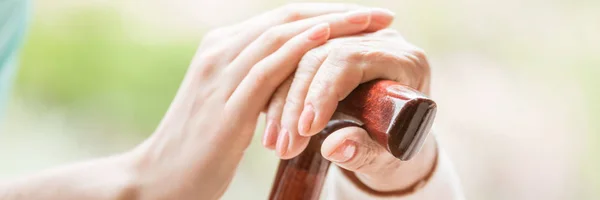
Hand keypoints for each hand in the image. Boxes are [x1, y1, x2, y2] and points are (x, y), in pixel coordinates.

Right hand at [127, 4, 394, 198]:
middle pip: (286, 18)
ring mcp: (221, 72)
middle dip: (337, 12)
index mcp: (221, 48)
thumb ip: (255, 86)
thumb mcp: (228, 104)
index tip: (363, 17)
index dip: (324, 13)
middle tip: (378, 13)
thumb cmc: (200, 146)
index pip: (280, 20)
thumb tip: (291, 81)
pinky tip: (327, 41)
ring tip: (368, 21)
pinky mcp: (227, 101)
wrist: (160, 177)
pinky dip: (299, 49)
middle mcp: (220, 50)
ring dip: (330, 25)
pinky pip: (268, 66)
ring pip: (281, 35)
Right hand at [262, 29, 435, 191]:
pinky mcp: (334, 50)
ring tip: (277, 143)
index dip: (323, 91)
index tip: (307, 128)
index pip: (351, 60)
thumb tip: (334, 147)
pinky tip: (274, 128)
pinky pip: (295, 65)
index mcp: (405, 61)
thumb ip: (366, 152)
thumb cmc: (398, 147)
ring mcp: (354, 41)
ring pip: (302, 58)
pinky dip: (280, 97)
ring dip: (282, 101)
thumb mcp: (388, 156)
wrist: (399, 139)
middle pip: (321, 55)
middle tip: (286, 144)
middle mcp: (380, 41)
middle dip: (297, 101)